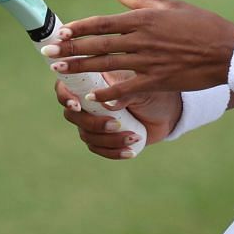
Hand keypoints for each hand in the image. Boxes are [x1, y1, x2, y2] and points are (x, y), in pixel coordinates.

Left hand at [43, 0, 233, 103]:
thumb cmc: (203, 25)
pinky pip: (126, 88)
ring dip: (80, 68)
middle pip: (97, 44)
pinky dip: (108, 92)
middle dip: (69, 49)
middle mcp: (141, 39)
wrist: (229, 51)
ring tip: (58, 71)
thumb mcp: (173, 5)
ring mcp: (148, 61)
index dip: (78, 28)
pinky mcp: (158, 80)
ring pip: (106, 65)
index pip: (102, 22)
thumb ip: (142, 0)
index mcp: (144, 19)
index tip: (60, 33)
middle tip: (47, 54)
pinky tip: (92, 96)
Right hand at [53, 78, 179, 159]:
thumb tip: (106, 104)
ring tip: (133, 136)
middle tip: (115, 124)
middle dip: (93, 123)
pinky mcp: (103, 138)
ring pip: (87, 135)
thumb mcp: (143, 87)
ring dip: (108, 139)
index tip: (77, 106)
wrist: (168, 111)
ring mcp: (93, 121)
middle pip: (72, 116)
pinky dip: (113, 152)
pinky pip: (99, 149)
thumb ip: (125, 92)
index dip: (65, 97)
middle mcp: (87, 102)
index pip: (65, 87)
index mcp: (91, 82)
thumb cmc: (153, 90)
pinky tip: (130, 151)